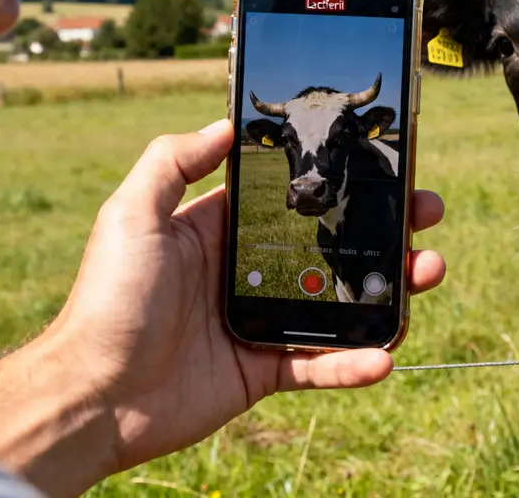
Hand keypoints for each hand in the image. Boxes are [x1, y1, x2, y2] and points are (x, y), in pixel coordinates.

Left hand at [42, 119, 446, 482]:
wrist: (92, 394)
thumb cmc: (107, 299)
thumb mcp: (131, 215)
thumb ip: (173, 162)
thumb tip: (225, 123)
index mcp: (220, 229)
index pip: (293, 194)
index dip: (338, 179)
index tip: (381, 162)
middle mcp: (246, 270)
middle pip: (330, 243)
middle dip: (382, 228)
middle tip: (425, 214)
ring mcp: (259, 320)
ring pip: (339, 300)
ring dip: (387, 289)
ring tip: (426, 271)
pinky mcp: (263, 370)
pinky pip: (320, 365)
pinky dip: (354, 363)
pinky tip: (385, 355)